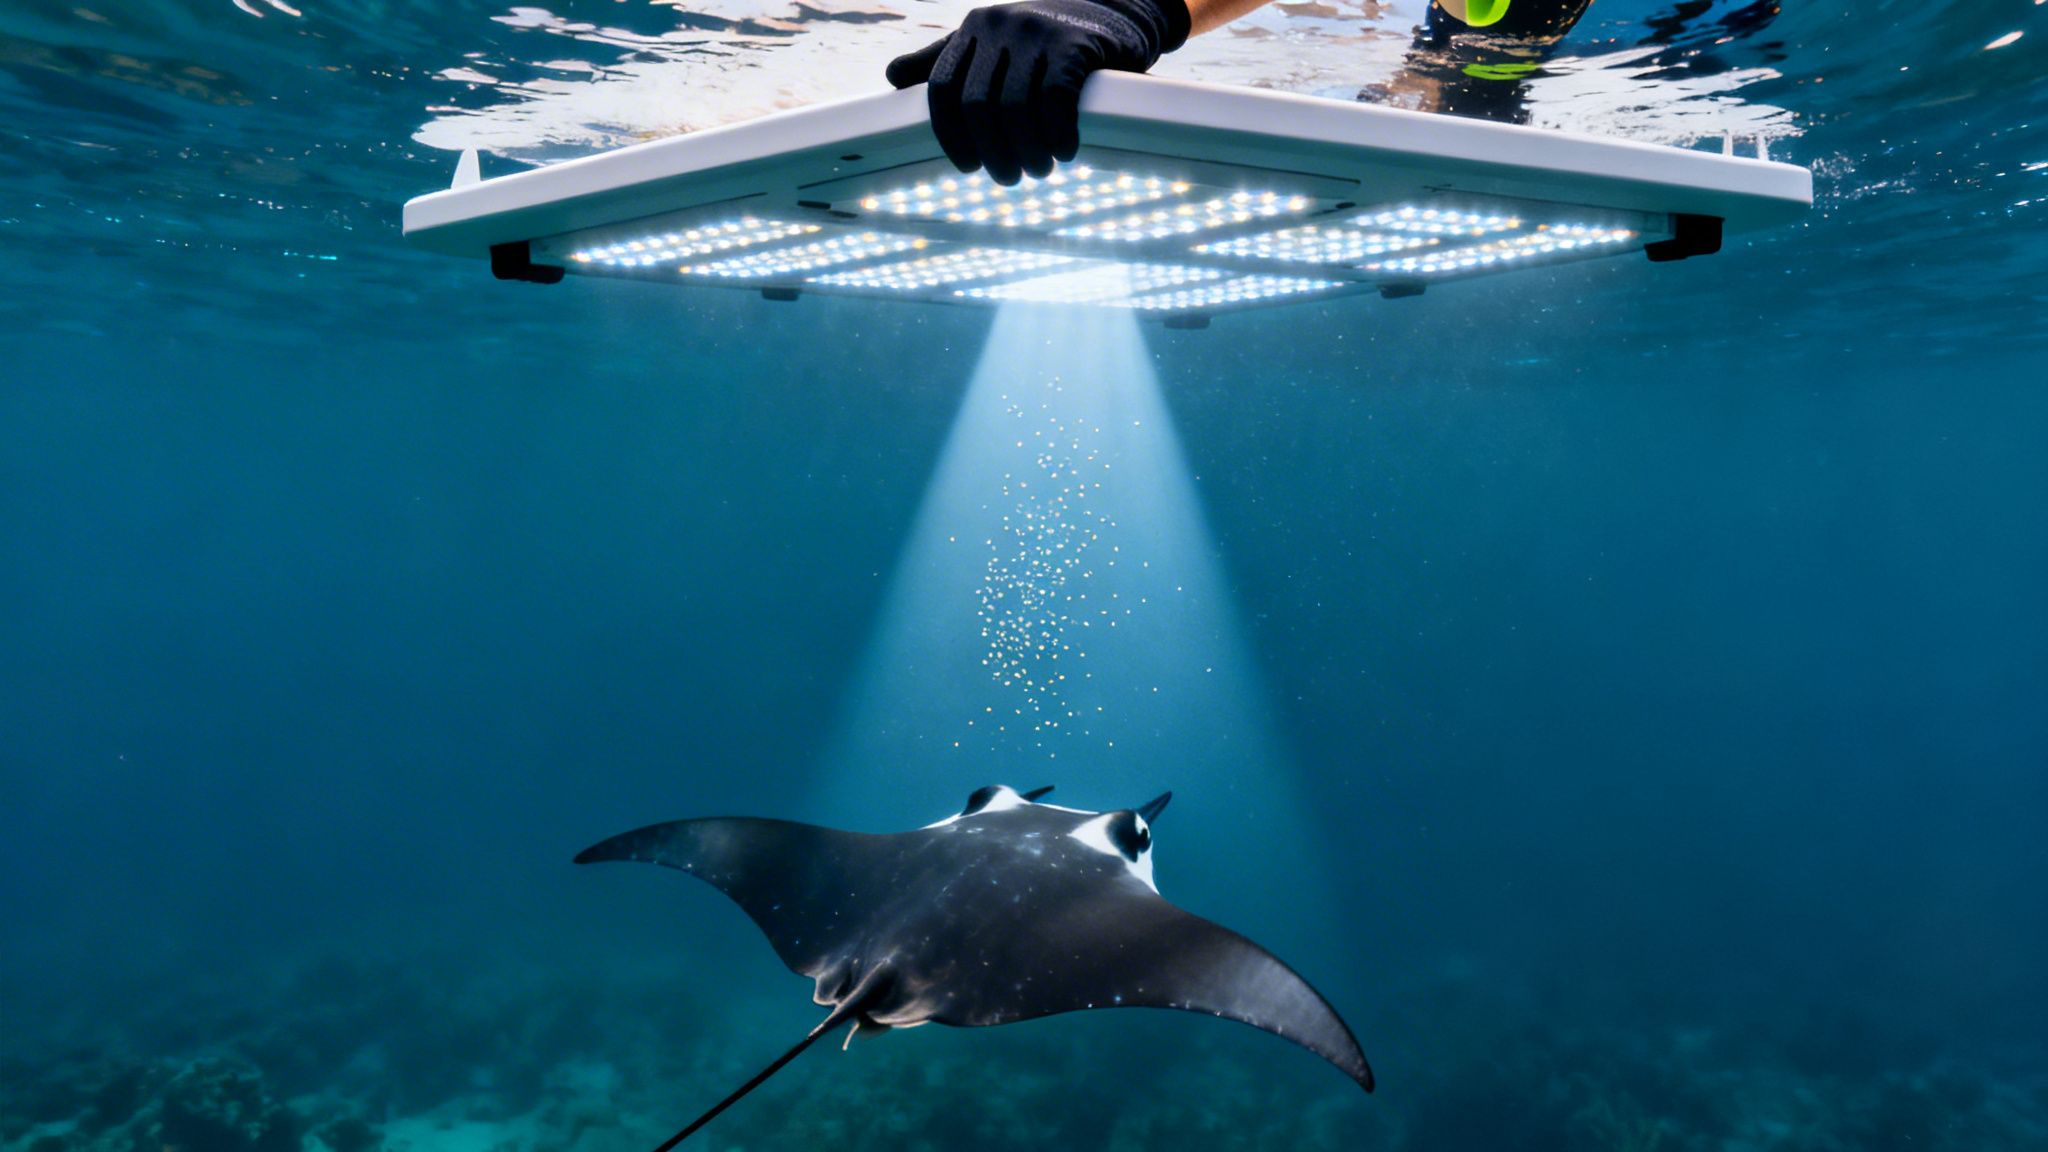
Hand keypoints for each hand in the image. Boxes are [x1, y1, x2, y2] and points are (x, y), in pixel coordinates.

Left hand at [886, 0, 1190, 185]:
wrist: (1117, 10)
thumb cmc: (1047, 39)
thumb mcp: (992, 42)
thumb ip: (945, 57)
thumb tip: (892, 76)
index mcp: (973, 28)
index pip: (942, 87)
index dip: (950, 134)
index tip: (968, 166)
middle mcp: (999, 26)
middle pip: (977, 105)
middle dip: (992, 151)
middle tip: (1009, 177)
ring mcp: (1037, 32)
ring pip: (1015, 108)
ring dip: (1026, 151)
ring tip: (1039, 170)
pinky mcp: (1075, 44)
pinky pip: (1055, 99)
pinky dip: (1057, 134)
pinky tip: (1066, 151)